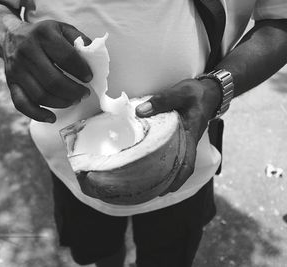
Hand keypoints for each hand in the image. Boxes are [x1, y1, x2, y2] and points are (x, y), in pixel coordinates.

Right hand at [1, 19, 92, 122]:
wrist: (10, 36)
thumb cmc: (43, 35)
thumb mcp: (62, 28)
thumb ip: (79, 40)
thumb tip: (95, 57)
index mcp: (43, 35)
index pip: (67, 57)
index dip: (81, 71)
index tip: (89, 78)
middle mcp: (27, 52)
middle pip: (54, 81)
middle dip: (74, 91)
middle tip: (84, 94)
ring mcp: (17, 69)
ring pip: (40, 95)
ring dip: (61, 102)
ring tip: (74, 101)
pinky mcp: (11, 83)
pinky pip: (22, 104)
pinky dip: (38, 114)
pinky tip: (52, 118)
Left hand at [135, 78, 221, 194]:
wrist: (208, 91)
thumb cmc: (195, 93)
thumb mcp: (180, 92)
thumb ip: (162, 100)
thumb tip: (140, 112)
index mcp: (190, 135)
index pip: (187, 163)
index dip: (178, 179)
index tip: (167, 190)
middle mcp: (188, 141)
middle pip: (180, 167)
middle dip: (168, 181)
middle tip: (150, 191)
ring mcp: (184, 139)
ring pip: (176, 161)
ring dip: (165, 172)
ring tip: (147, 180)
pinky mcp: (180, 136)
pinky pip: (173, 152)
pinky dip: (164, 159)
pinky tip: (150, 160)